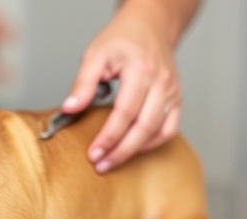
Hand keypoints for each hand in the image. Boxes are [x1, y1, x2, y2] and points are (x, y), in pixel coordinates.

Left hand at [63, 4, 182, 172]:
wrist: (150, 25)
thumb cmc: (122, 39)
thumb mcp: (95, 54)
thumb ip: (82, 83)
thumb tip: (69, 109)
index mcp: (141, 70)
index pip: (125, 112)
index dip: (109, 136)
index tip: (93, 153)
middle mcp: (161, 82)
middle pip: (144, 126)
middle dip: (121, 150)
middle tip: (101, 165)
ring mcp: (172, 92)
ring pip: (159, 131)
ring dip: (136, 151)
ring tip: (113, 161)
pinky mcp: (176, 99)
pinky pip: (169, 129)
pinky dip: (152, 143)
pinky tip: (133, 149)